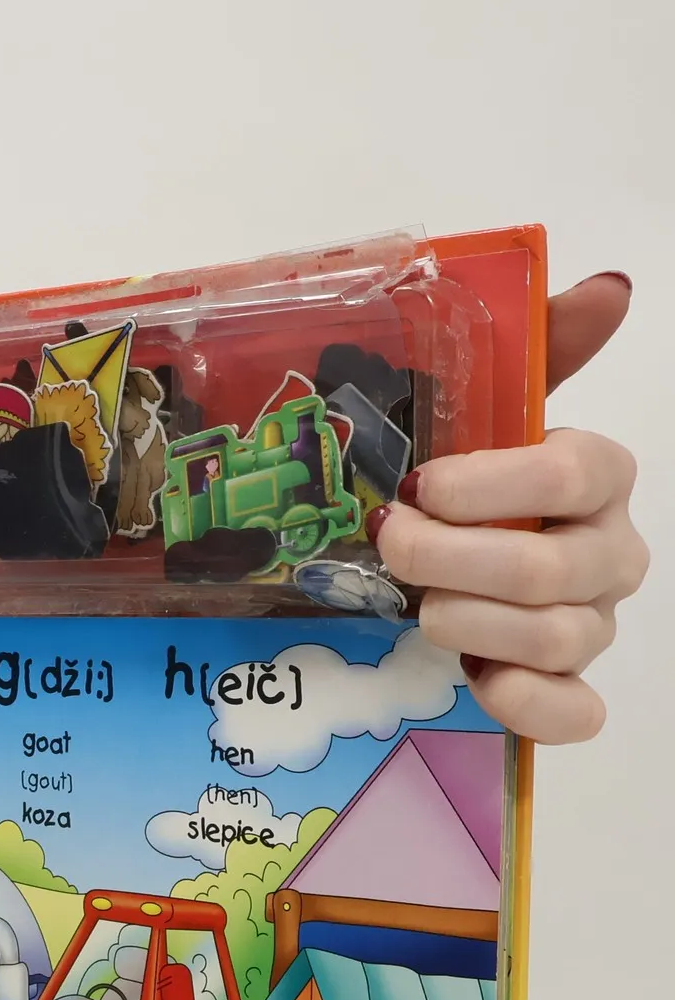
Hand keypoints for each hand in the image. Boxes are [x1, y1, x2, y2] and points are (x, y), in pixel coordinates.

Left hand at [374, 272, 648, 741]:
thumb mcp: (477, 412)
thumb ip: (539, 347)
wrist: (428, 562)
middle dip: (454, 559)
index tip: (421, 487)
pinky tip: (478, 681)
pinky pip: (573, 712)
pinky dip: (527, 702)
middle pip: (553, 567)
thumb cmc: (456, 486)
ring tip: (417, 608)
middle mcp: (607, 552)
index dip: (492, 485)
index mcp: (595, 477)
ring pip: (561, 638)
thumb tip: (608, 287)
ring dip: (471, 622)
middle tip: (391, 546)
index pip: (574, 475)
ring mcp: (591, 623)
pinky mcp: (565, 688)